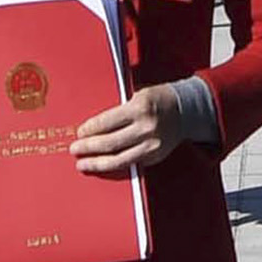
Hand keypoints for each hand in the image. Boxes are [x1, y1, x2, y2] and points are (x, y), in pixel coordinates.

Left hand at [70, 90, 188, 175]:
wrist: (186, 110)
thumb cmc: (158, 99)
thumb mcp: (138, 95)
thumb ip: (119, 110)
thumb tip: (93, 126)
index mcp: (140, 108)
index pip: (107, 122)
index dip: (90, 129)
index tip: (79, 133)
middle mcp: (146, 128)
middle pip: (110, 143)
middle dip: (89, 147)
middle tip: (75, 150)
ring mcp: (151, 145)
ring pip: (119, 159)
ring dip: (97, 163)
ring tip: (83, 164)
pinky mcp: (154, 157)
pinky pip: (130, 164)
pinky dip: (114, 165)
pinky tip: (103, 165)